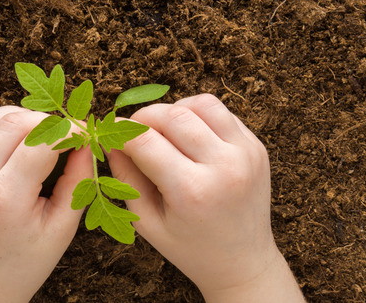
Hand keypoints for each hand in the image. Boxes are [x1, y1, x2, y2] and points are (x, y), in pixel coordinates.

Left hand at [0, 106, 92, 302]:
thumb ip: (78, 181)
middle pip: (13, 122)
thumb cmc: (26, 261)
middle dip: (47, 120)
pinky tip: (11, 138)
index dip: (69, 130)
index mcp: (5, 198)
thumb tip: (87, 141)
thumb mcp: (62, 228)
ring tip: (40, 133)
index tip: (85, 134)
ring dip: (18, 117)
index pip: (41, 142)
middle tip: (65, 134)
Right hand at [108, 94, 303, 301]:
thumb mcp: (146, 222)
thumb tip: (109, 139)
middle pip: (173, 115)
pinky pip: (221, 112)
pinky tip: (188, 137)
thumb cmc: (189, 247)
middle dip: (144, 117)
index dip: (120, 131)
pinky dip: (198, 116)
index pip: (145, 141)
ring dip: (174, 110)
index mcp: (192, 192)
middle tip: (133, 132)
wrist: (243, 262)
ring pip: (201, 103)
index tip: (109, 132)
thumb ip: (125, 178)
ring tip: (163, 131)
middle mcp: (224, 167)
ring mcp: (246, 154)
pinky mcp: (256, 147)